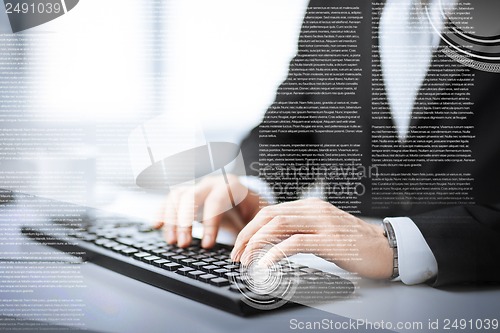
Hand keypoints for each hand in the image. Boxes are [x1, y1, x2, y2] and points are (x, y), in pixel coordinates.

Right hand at [156, 174, 263, 247]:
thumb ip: (255, 227)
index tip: (207, 245)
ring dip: (172, 220)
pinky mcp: (187, 194)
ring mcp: (197, 187)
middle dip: (185, 221)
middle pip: (191, 196)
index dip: (210, 223)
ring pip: (177, 197)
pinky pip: (170, 199)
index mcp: (231, 186)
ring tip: (173, 242)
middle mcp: (211, 183)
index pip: (216, 201)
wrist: (246, 198)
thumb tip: (248, 248)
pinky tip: (156, 225)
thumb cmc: (253, 209)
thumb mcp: (260, 215)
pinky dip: (162, 211)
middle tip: (184, 245)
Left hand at [230, 198, 392, 278]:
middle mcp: (314, 210)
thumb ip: (301, 229)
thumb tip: (271, 241)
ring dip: (256, 243)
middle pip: (269, 216)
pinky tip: (266, 264)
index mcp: (311, 206)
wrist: (386, 249)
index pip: (271, 211)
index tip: (240, 245)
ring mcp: (322, 223)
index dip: (251, 227)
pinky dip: (275, 252)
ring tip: (246, 259)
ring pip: (277, 226)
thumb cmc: (354, 243)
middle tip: (237, 253)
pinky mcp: (329, 240)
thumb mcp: (324, 230)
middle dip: (247, 234)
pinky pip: (294, 243)